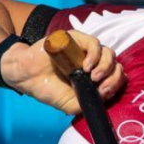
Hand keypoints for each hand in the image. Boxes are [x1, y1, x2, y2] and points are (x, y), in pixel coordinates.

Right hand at [2, 30, 125, 114]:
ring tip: (94, 77)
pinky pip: (94, 43)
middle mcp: (93, 62)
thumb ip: (89, 102)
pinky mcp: (76, 39)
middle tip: (102, 87)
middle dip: (114, 78)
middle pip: (116, 65)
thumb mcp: (72, 104)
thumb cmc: (49, 90)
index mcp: (95, 77)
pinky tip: (86, 66)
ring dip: (106, 66)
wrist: (27, 78)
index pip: (116, 76)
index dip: (116, 83)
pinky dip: (95, 55)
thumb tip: (106, 96)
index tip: (106, 93)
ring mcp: (85, 50)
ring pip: (109, 53)